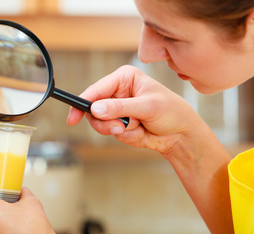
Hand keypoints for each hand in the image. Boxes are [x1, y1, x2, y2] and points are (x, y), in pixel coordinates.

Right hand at [67, 65, 199, 153]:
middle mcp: (118, 92)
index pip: (97, 89)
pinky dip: (126, 135)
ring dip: (118, 129)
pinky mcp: (120, 123)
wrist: (180, 134)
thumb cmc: (171, 112)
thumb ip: (120, 108)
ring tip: (136, 127)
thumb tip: (95, 109)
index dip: (83, 103)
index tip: (73, 117)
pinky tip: (140, 131)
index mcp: (124, 78)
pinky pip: (111, 132)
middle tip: (119, 127)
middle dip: (106, 122)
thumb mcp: (147, 107)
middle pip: (93, 109)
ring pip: (101, 123)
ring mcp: (118, 109)